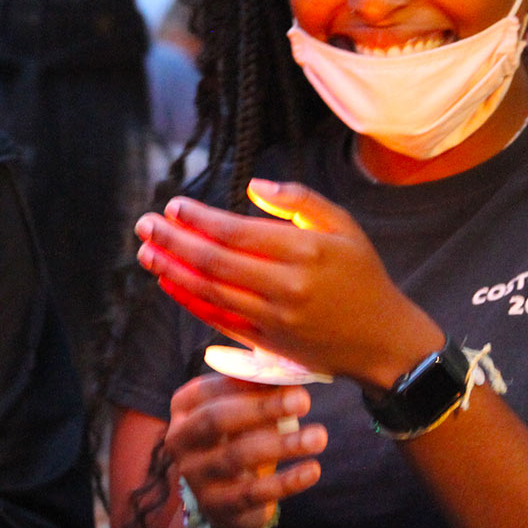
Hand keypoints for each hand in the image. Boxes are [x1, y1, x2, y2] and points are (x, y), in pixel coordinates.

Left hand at [134, 179, 443, 390]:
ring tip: (146, 252)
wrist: (383, 340)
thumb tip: (253, 185)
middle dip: (172, 241)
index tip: (173, 205)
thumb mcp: (343, 226)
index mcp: (306, 250)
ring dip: (172, 270)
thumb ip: (299, 200)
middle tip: (144, 224)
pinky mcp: (267, 342)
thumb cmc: (363, 275)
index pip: (236, 231)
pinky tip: (169, 283)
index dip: (198, 218)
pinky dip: (189, 301)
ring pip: (210, 291)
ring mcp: (274, 318)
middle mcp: (286, 286)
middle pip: (214, 261)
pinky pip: (218, 318)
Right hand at [165, 374, 325, 527]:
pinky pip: (252, 493)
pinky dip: (285, 482)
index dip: (246, 383)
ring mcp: (194, 476)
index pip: (208, 389)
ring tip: (319, 436)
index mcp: (184, 408)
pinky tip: (313, 470)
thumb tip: (290, 369)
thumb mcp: (241, 412)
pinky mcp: (216, 506)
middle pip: (217, 420)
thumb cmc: (237, 438)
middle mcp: (180, 441)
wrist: (225, 499)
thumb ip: (256, 390)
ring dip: (282, 445)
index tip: (287, 378)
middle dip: (261, 408)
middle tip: (303, 401)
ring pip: (236, 457)